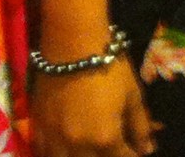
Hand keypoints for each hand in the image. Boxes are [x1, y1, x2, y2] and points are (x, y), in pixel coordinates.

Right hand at [32, 56, 153, 156]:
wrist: (72, 39)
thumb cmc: (108, 64)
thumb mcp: (132, 95)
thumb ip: (140, 126)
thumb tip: (147, 149)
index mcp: (105, 138)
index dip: (133, 155)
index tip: (135, 149)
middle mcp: (78, 144)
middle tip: (112, 147)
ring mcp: (54, 136)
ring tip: (89, 148)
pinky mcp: (38, 123)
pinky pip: (43, 150)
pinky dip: (55, 153)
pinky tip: (64, 148)